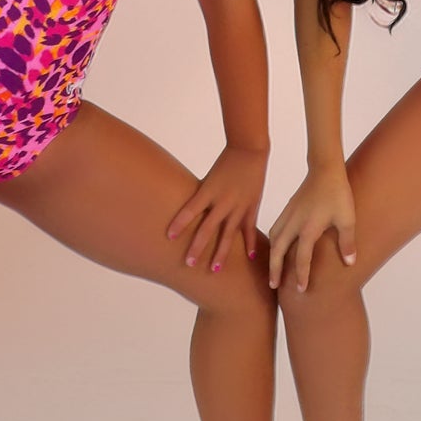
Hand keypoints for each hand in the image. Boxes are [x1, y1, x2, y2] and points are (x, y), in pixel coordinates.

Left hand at [165, 145, 267, 271]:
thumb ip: (201, 197)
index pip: (190, 210)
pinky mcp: (252, 206)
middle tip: (188, 263)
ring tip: (215, 270)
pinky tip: (250, 258)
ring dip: (221, 253)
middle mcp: (223, 201)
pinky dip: (250, 243)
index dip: (179, 223)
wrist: (249, 150)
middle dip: (197, 247)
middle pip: (207, 228)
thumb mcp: (208, 179)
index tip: (169, 237)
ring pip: (228, 234)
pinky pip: (250, 229)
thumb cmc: (225, 163)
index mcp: (208, 191)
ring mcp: (239, 205)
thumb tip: (189, 215)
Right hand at [267, 166, 357, 294]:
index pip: (302, 257)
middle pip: (279, 251)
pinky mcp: (288, 209)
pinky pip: (275, 229)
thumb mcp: (347, 219)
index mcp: (308, 228)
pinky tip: (277, 247)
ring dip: (272, 256)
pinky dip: (273, 242)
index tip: (301, 290)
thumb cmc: (338, 193)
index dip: (301, 275)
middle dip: (276, 269)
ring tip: (273, 269)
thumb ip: (347, 242)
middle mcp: (294, 223)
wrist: (326, 169)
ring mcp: (289, 215)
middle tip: (274, 286)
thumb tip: (350, 263)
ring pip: (274, 239)